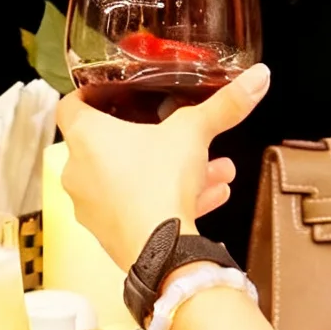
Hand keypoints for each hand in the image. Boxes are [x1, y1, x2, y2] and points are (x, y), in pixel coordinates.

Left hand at [54, 65, 269, 268]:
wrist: (161, 252)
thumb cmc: (160, 182)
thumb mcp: (194, 133)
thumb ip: (225, 105)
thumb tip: (260, 77)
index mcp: (84, 137)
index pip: (71, 105)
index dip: (90, 95)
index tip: (113, 94)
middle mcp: (78, 170)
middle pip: (112, 145)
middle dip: (156, 141)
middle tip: (185, 138)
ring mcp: (90, 206)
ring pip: (132, 179)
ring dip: (170, 172)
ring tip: (214, 170)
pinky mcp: (107, 233)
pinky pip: (136, 207)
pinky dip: (166, 200)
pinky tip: (210, 198)